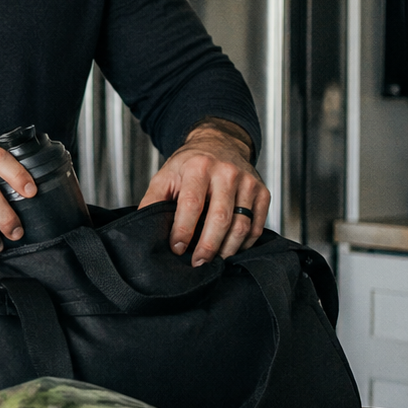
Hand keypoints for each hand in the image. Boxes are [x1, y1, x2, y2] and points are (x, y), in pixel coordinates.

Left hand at [138, 119, 269, 265]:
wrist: (219, 144)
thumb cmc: (190, 164)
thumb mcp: (165, 176)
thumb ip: (152, 201)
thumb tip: (144, 228)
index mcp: (199, 167)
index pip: (192, 204)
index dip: (183, 230)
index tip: (176, 248)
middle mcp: (227, 173)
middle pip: (220, 219)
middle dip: (207, 247)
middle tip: (196, 263)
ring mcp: (248, 183)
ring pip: (242, 226)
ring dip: (227, 250)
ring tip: (213, 261)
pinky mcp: (262, 193)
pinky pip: (257, 226)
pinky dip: (244, 244)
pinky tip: (230, 250)